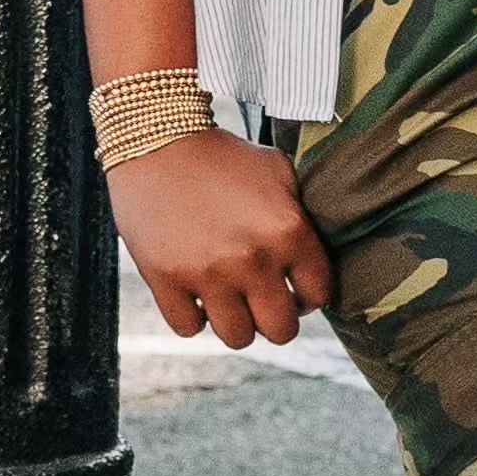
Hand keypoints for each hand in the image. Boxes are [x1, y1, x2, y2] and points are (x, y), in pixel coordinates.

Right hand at [109, 133, 333, 345]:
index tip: (293, 288)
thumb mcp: (278, 172)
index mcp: (288, 232)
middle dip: (275, 318)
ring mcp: (208, 273)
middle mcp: (253, 260)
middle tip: (262, 300)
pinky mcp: (167, 280)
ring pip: (238, 337)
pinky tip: (194, 292)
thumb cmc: (223, 156)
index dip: (308, 295)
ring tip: (229, 299)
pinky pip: (189, 327)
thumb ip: (303, 216)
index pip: (318, 295)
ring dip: (236, 322)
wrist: (158, 138)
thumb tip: (318, 257)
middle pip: (282, 331)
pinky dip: (192, 315)